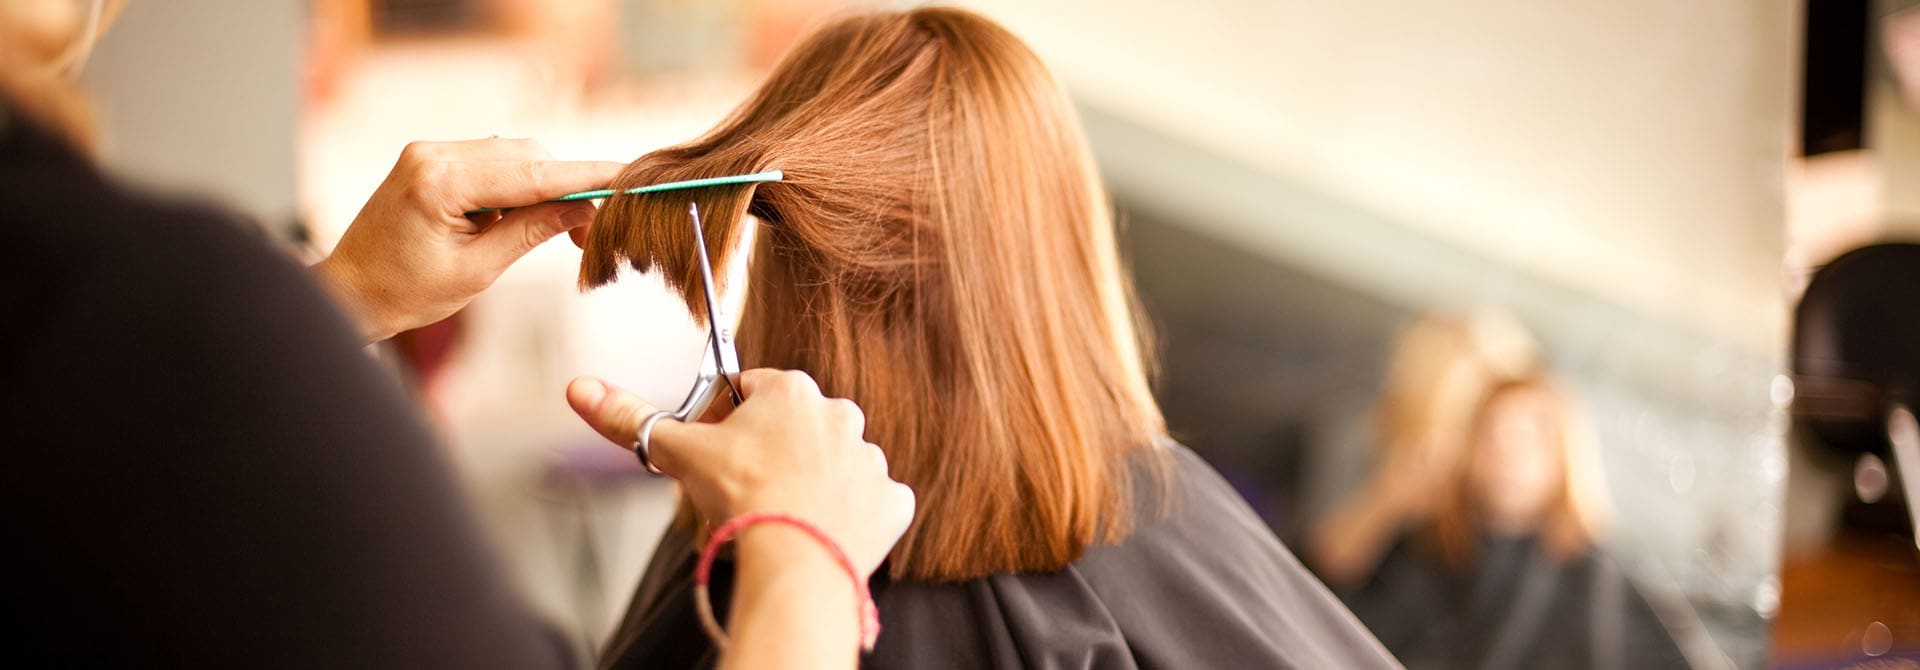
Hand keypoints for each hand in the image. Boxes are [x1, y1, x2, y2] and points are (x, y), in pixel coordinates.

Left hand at [314, 138, 625, 341]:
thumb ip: (531, 231)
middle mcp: (433, 154)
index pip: (531, 173)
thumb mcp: (477, 271)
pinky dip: (517, 186)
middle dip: (565, 187)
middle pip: (526, 155)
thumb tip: (583, 208)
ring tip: (559, 232)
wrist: (350, 291)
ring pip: (513, 156)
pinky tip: (518, 219)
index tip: (627, 175)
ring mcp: (430, 151)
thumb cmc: (404, 293)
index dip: (584, 175)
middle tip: (590, 233)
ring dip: (542, 187)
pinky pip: (492, 162)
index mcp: (439, 182)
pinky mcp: (432, 159)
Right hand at [565, 369, 914, 577]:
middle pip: (795, 428)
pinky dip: (849, 516)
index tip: (715, 451)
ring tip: (781, 515)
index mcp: (792, 391)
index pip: (751, 390)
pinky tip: (821, 530)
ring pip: (834, 465)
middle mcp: (840, 415)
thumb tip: (579, 389)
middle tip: (742, 491)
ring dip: (811, 484)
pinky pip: (870, 502)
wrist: (796, 557)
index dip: (727, 420)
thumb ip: (630, 418)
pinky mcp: (891, 500)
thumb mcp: (678, 452)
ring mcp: (870, 458)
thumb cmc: (743, 496)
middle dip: (771, 454)